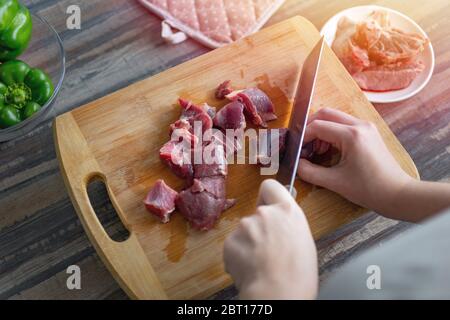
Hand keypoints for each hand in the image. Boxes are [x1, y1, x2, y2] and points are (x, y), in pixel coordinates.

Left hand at [223, 179, 317, 299]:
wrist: (277, 293)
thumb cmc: (297, 275)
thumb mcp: (303, 240)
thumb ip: (287, 225)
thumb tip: (280, 225)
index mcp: (287, 211)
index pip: (271, 186)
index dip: (267, 196)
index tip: (268, 205)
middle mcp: (264, 213)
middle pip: (256, 213)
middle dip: (258, 228)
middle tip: (268, 249)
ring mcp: (244, 226)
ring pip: (244, 231)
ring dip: (248, 243)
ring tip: (260, 263)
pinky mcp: (229, 241)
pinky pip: (233, 246)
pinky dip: (238, 256)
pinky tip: (250, 269)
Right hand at [298, 108, 411, 217]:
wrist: (397, 194)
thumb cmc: (370, 189)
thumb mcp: (335, 182)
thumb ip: (310, 172)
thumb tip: (297, 164)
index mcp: (351, 135)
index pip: (318, 126)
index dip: (303, 137)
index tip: (297, 150)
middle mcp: (360, 125)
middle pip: (326, 114)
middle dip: (310, 128)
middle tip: (303, 145)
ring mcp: (366, 127)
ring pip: (335, 118)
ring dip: (321, 130)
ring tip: (316, 151)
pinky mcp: (369, 132)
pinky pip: (344, 125)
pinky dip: (332, 133)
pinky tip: (329, 150)